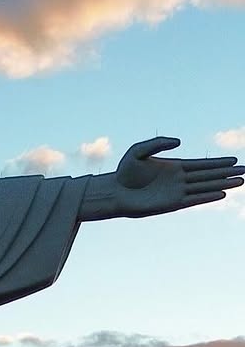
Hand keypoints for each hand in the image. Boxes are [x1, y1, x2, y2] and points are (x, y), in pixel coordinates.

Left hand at [87, 137, 242, 219]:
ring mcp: (177, 192)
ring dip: (223, 185)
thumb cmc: (124, 172)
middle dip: (228, 173)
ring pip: (205, 187)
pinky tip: (221, 194)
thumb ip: (158, 143)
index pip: (202, 165)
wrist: (113, 192)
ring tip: (241, 182)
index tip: (235, 161)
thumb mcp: (139, 150)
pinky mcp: (171, 204)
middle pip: (209, 176)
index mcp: (174, 167)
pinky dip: (207, 197)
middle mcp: (179, 180)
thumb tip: (180, 142)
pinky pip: (194, 199)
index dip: (218, 163)